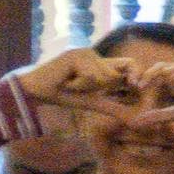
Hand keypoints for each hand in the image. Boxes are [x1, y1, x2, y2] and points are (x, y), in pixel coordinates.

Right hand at [16, 47, 152, 133]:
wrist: (36, 91)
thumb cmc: (64, 95)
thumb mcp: (93, 102)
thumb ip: (114, 107)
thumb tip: (136, 121)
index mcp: (101, 64)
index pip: (130, 64)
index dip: (137, 75)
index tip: (136, 86)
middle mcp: (96, 55)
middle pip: (116, 75)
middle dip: (102, 88)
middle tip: (79, 86)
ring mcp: (85, 53)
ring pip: (104, 77)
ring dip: (87, 88)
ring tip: (71, 84)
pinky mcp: (76, 55)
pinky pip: (91, 77)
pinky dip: (79, 85)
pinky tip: (66, 81)